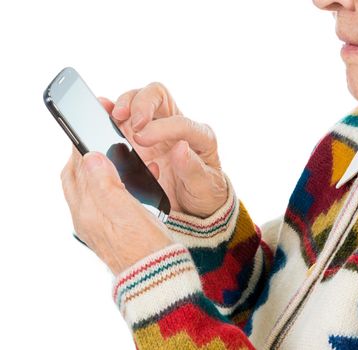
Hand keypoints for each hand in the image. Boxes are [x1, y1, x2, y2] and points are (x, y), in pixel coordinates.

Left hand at [60, 145, 172, 274]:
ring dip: (100, 170)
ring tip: (113, 157)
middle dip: (85, 159)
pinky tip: (129, 182)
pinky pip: (107, 200)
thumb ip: (104, 182)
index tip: (88, 133)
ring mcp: (100, 224)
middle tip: (96, 142)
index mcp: (87, 211)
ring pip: (93, 189)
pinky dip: (113, 185)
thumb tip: (90, 156)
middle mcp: (88, 218)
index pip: (75, 172)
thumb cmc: (143, 245)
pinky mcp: (114, 229)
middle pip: (79, 180)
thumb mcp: (123, 209)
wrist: (156, 275)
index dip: (80, 150)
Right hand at [99, 82, 227, 217]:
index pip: (181, 122)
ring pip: (139, 99)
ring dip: (125, 103)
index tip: (143, 139)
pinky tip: (104, 112)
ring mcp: (156, 128)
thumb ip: (193, 169)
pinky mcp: (139, 135)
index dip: (162, 127)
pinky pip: (125, 116)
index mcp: (200, 136)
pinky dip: (112, 111)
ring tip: (115, 116)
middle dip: (143, 103)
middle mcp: (177, 126)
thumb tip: (180, 148)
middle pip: (159, 96)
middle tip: (133, 124)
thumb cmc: (203, 193)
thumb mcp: (204, 187)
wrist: (194, 204)